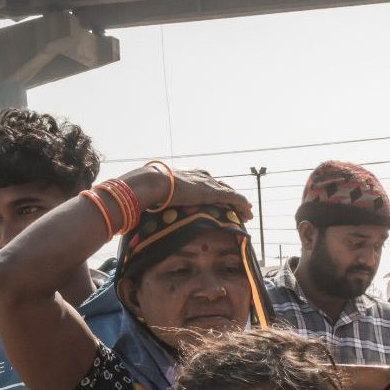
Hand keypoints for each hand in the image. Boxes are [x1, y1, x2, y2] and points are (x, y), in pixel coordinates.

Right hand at [128, 166, 252, 220]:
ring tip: (247, 212)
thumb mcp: (151, 194)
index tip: (218, 197)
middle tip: (238, 206)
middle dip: (229, 196)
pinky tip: (249, 212)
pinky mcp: (212, 192)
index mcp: (186, 176)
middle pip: (220, 187)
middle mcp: (199, 177)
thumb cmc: (146, 188)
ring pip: (229, 193)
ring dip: (239, 203)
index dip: (213, 191)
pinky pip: (233, 199)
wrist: (151, 182)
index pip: (204, 183)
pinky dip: (242, 205)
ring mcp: (207, 184)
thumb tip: (140, 211)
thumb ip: (152, 201)